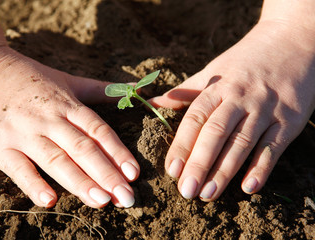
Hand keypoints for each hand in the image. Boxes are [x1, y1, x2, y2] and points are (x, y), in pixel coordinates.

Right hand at [0, 47, 139, 207]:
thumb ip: (101, 89)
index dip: (118, 152)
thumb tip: (136, 88)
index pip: (98, 131)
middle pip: (83, 149)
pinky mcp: (0, 146)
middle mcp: (49, 120)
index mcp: (68, 105)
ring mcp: (24, 133)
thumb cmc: (30, 78)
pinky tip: (49, 201)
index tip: (134, 173)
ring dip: (80, 182)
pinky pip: (18, 168)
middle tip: (126, 197)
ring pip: (56, 160)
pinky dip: (33, 184)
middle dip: (107, 175)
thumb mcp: (68, 81)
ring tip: (101, 201)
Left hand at [150, 21, 314, 200]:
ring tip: (208, 194)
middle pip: (216, 133)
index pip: (196, 118)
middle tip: (186, 190)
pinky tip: (248, 187)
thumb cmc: (246, 60)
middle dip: (199, 163)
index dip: (182, 144)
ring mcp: (266, 109)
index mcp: (218, 87)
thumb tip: (155, 102)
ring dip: (224, 171)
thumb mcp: (214, 69)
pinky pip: (273, 147)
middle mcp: (240, 98)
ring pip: (242, 143)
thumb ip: (186, 89)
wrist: (292, 41)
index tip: (171, 169)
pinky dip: (261, 167)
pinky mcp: (290, 120)